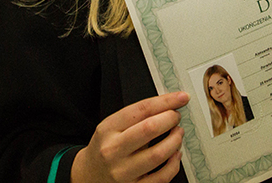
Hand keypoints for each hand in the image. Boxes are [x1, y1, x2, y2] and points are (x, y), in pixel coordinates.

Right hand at [71, 92, 188, 182]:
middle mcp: (114, 150)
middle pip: (149, 129)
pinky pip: (161, 177)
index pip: (141, 109)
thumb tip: (168, 105)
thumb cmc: (105, 147)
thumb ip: (136, 117)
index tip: (181, 97)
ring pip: (158, 154)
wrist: (89, 174)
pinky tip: (175, 154)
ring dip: (175, 140)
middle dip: (170, 119)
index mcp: (109, 129)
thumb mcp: (111, 126)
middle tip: (176, 117)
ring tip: (178, 134)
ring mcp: (123, 172)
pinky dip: (174, 164)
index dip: (166, 101)